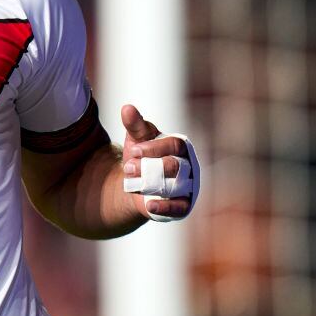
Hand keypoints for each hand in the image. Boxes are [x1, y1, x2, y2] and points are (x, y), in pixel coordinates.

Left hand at [120, 105, 191, 219]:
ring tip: (133, 183)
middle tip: (128, 167)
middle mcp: (188, 165)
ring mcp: (187, 185)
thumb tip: (127, 108)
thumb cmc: (141, 156)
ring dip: (153, 184)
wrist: (136, 183)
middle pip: (174, 165)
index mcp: (179, 147)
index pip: (174, 145)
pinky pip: (179, 207)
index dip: (154, 148)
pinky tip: (150, 206)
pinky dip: (165, 207)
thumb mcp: (136, 139)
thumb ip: (134, 125)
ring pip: (176, 185)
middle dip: (150, 166)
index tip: (134, 150)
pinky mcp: (183, 204)